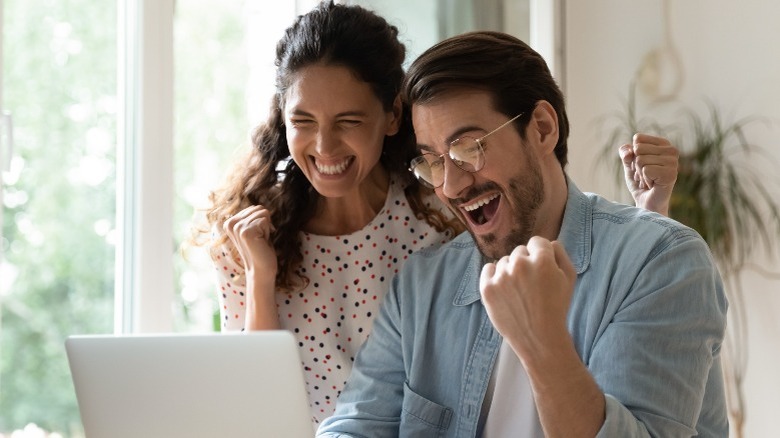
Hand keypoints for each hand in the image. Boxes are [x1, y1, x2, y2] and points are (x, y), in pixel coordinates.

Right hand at [223, 205, 277, 280]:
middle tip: (259, 239)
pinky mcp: (246, 231)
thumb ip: (252, 218)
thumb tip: (259, 207)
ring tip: (260, 241)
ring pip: (263, 213)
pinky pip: (265, 220)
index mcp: (229, 222)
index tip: (257, 235)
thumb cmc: (261, 249)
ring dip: (266, 228)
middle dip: (265, 223)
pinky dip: (267, 232)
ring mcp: (237, 227)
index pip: (255, 208)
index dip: (261, 221)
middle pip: (259, 208)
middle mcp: (231, 223)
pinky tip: (261, 243)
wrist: (262, 269)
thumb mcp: (254, 230)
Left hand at [479, 237, 575, 361]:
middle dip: (526, 263)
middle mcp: (519, 265)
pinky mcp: (487, 288)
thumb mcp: (569, 278)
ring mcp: (501, 276)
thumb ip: (560, 254)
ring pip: (504, 261)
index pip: (537, 242)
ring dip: (510, 271)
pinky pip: (487, 269)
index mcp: (542, 260)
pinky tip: (504, 288)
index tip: (542, 269)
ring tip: (520, 291)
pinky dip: (494, 275)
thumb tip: (549, 242)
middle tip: (532, 284)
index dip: (541, 255)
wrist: (539, 337)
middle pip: (520, 251)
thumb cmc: (557, 307)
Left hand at [619, 133, 677, 215]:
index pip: (638, 139)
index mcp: (663, 143)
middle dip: (636, 166)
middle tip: (645, 176)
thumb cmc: (639, 182)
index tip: (642, 166)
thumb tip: (629, 152)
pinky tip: (652, 185)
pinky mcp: (671, 174)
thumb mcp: (629, 164)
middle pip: (638, 149)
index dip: (634, 154)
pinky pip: (646, 170)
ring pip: (641, 160)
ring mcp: (673, 162)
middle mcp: (672, 150)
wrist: (646, 203)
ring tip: (649, 181)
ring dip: (640, 174)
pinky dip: (644, 180)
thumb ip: (625, 152)